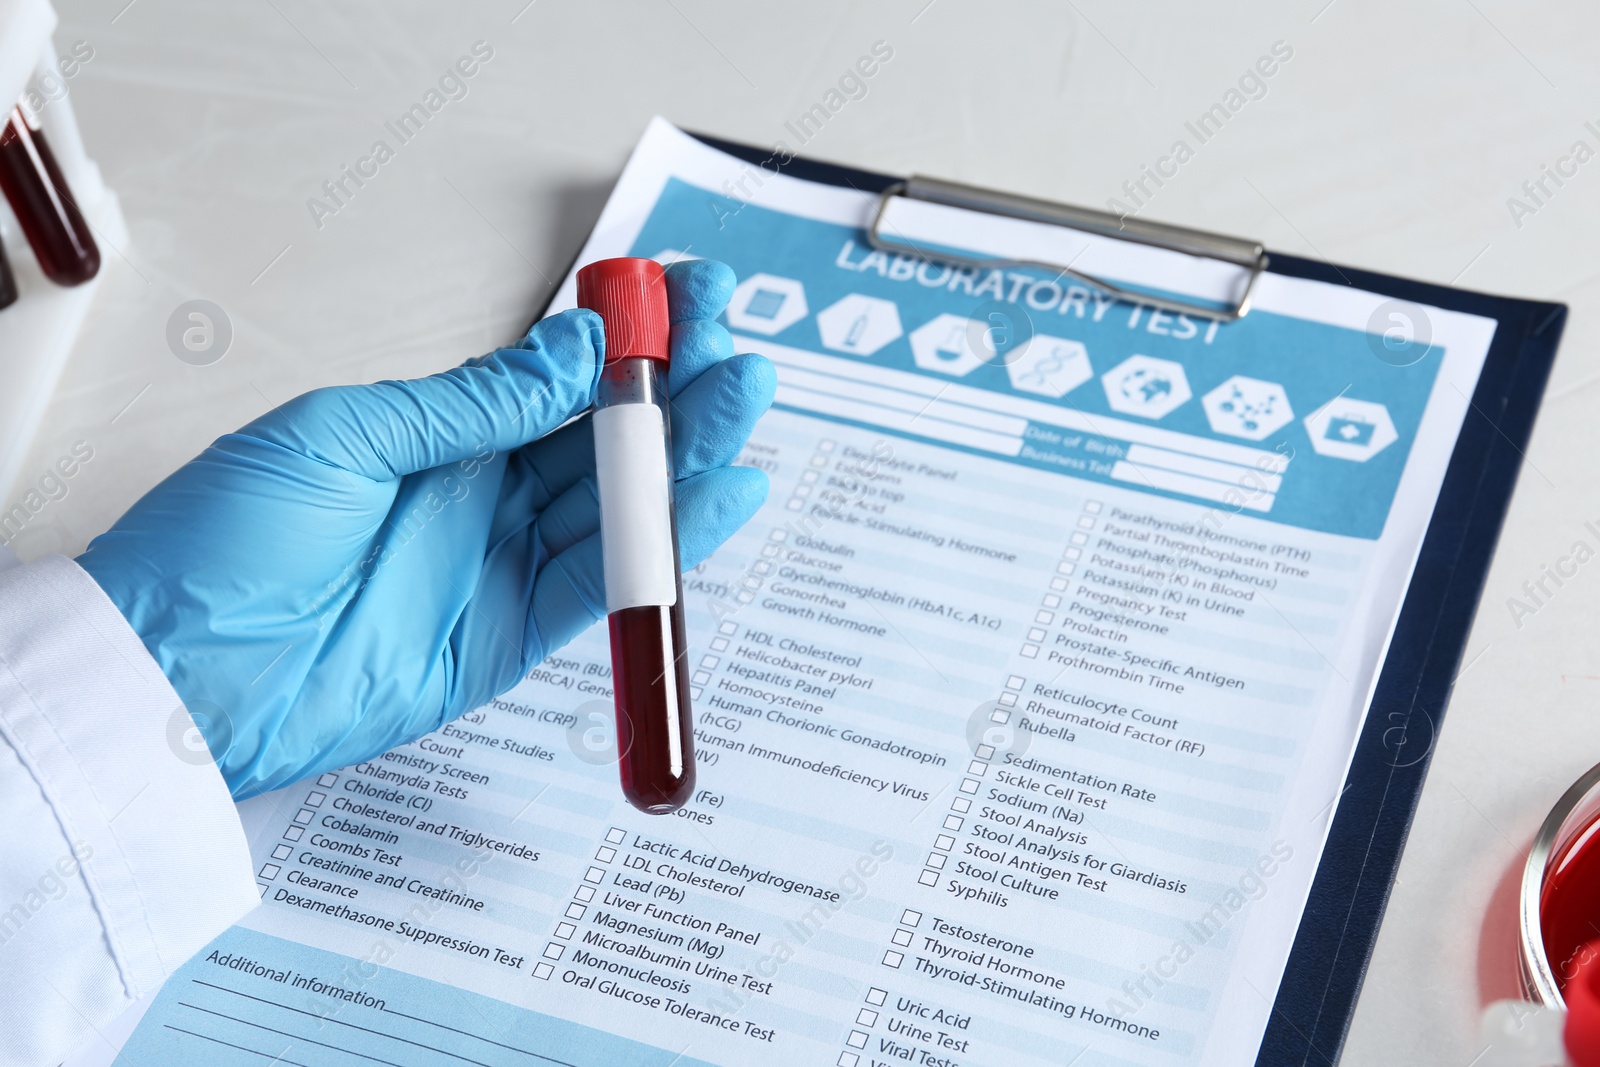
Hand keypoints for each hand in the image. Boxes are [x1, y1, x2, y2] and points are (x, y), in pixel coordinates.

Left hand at [78, 259, 773, 798]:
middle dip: (674, 386)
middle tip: (734, 342)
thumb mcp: (342, 436)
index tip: (679, 294)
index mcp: (435, 432)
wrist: (177, 674)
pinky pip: (605, 582)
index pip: (554, 375)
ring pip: (618, 501)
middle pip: (602, 435)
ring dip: (686, 454)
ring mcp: (500, 564)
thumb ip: (471, 403)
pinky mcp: (511, 634)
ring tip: (745, 398)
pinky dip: (666, 544)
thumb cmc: (221, 544)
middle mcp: (478, 493)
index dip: (621, 337)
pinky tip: (717, 495)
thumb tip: (572, 352)